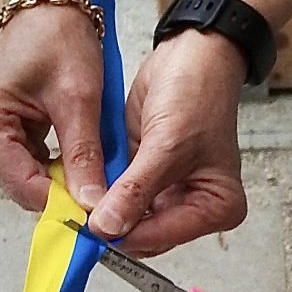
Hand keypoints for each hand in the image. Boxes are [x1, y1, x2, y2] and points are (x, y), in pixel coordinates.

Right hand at [0, 1, 110, 217]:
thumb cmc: (58, 38)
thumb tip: (92, 207)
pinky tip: (75, 158)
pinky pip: (24, 162)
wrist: (47, 5)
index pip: (21, 185)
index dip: (60, 204)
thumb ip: (83, 157)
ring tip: (92, 171)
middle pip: (19, 185)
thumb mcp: (78, 99)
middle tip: (101, 196)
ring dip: (57, 179)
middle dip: (60, 192)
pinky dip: (51, 165)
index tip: (97, 215)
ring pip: (23, 177)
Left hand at [86, 34, 248, 254]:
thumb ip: (136, 190)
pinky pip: (116, 194)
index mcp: (216, 208)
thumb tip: (107, 228)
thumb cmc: (198, 94)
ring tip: (75, 200)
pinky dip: (100, 190)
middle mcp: (193, 206)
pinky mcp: (144, 176)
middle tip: (75, 215)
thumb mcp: (167, 145)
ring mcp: (167, 192)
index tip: (89, 227)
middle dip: (112, 224)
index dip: (125, 234)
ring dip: (102, 208)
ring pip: (126, 217)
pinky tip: (81, 184)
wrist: (191, 54)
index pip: (162, 236)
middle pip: (144, 233)